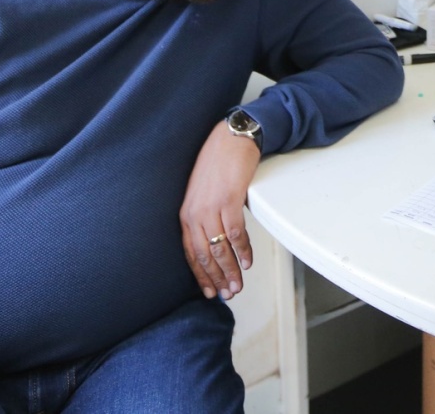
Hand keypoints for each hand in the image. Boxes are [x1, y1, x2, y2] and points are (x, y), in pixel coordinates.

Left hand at [180, 120, 261, 300]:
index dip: (201, 275)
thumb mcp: (203, 194)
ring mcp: (211, 208)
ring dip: (230, 270)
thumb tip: (216, 240)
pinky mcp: (228, 200)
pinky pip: (235, 233)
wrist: (229, 140)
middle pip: (204, 255)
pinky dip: (242, 250)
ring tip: (238, 285)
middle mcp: (195, 214)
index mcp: (186, 214)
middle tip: (227, 294)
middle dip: (217, 278)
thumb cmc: (218, 165)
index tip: (210, 291)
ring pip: (219, 249)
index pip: (190, 253)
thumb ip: (205, 217)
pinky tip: (247, 261)